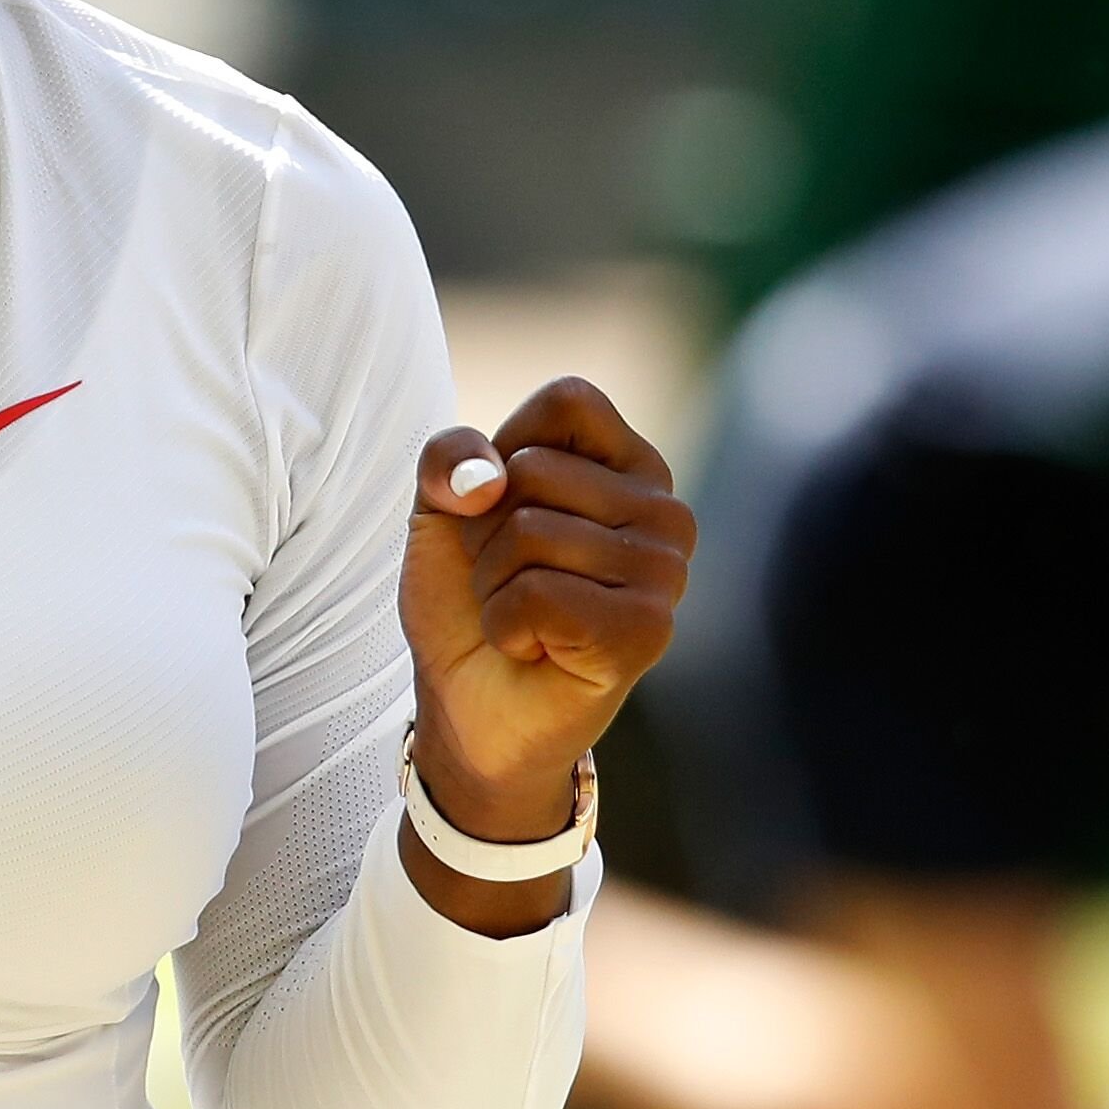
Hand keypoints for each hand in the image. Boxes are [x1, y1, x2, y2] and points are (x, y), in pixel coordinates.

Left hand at [403, 376, 693, 877]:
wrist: (469, 708)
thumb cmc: (469, 601)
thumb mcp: (442, 510)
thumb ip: (449, 459)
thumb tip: (486, 477)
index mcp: (631, 465)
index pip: (569, 399)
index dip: (504, 453)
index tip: (502, 511)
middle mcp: (665, 511)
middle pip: (537, 469)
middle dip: (489, 532)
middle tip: (511, 582)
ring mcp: (666, 572)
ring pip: (531, 532)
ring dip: (495, 583)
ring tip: (523, 617)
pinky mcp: (647, 630)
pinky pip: (539, 593)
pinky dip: (506, 623)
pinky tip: (534, 648)